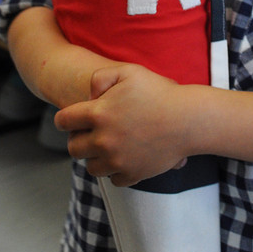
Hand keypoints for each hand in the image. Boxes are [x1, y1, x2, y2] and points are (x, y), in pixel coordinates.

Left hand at [55, 63, 190, 186]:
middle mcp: (103, 140)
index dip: (65, 119)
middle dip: (79, 140)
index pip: (63, 121)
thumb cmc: (160, 93)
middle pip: (74, 148)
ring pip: (91, 167)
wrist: (189, 120)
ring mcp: (118, 160)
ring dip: (96, 158)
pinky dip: (117, 171)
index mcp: (98, 114)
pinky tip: (126, 157)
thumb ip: (101, 78)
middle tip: (92, 134)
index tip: (72, 120)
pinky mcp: (133, 174)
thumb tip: (89, 97)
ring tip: (109, 147)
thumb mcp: (129, 72)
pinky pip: (113, 179)